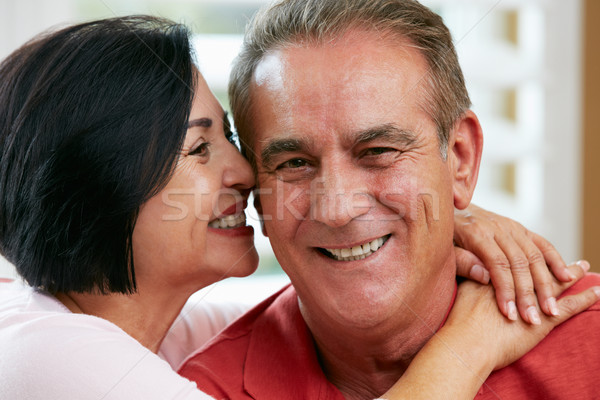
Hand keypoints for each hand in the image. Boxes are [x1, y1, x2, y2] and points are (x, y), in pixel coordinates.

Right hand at [445, 261, 599, 370]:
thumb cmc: (456, 315)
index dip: (537, 254)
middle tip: (577, 264)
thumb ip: (465, 265)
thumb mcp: (454, 279)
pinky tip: (595, 293)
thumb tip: (481, 265)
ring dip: (572, 276)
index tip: (543, 257)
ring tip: (586, 272)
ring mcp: (530, 295)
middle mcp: (518, 281)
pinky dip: (583, 298)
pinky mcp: (542, 318)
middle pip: (539, 265)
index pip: (522, 252)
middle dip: (557, 265)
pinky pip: (569, 305)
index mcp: (498, 265)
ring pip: (554, 281)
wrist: (463, 341)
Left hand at [454, 204, 577, 323]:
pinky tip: (565, 278)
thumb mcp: (444, 248)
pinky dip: (555, 259)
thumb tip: (485, 277)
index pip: (498, 265)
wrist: (447, 209)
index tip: (510, 315)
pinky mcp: (518, 228)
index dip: (506, 291)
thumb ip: (462, 261)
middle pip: (519, 263)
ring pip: (534, 256)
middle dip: (528, 294)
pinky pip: (541, 243)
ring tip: (550, 309)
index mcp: (476, 233)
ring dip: (545, 284)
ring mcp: (510, 226)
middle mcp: (497, 228)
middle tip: (533, 319)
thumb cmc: (443, 236)